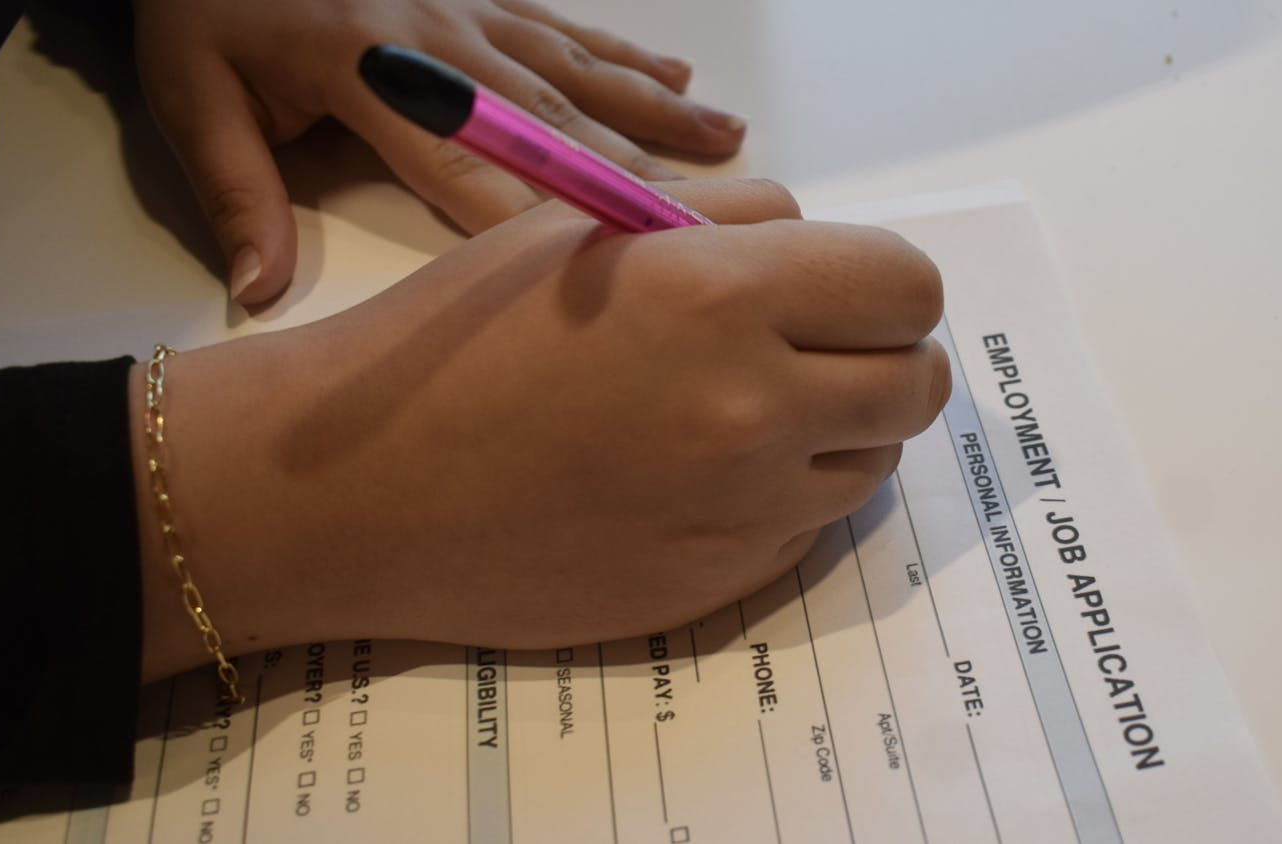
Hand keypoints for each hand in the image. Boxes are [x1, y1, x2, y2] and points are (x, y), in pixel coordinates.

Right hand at [131, 179, 947, 679]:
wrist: (365, 491)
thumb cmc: (455, 341)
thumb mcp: (583, 230)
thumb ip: (722, 221)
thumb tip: (808, 244)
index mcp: (723, 298)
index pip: (907, 287)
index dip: (882, 286)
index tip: (843, 293)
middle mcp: (756, 412)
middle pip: (916, 383)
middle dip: (879, 358)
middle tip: (810, 352)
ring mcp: (743, 514)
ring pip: (872, 462)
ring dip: (834, 432)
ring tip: (737, 415)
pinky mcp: (720, 587)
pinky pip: (805, 528)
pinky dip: (778, 498)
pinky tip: (691, 480)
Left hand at [132, 0, 747, 304]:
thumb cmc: (202, 7)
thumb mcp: (191, 97)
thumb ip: (235, 194)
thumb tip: (260, 289)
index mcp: (374, 76)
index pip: (474, 171)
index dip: (546, 227)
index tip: (614, 274)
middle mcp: (443, 42)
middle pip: (556, 124)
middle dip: (637, 179)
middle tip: (717, 227)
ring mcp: (470, 8)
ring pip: (580, 71)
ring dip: (657, 113)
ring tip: (730, 144)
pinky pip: (567, 25)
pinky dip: (625, 53)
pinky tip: (676, 72)